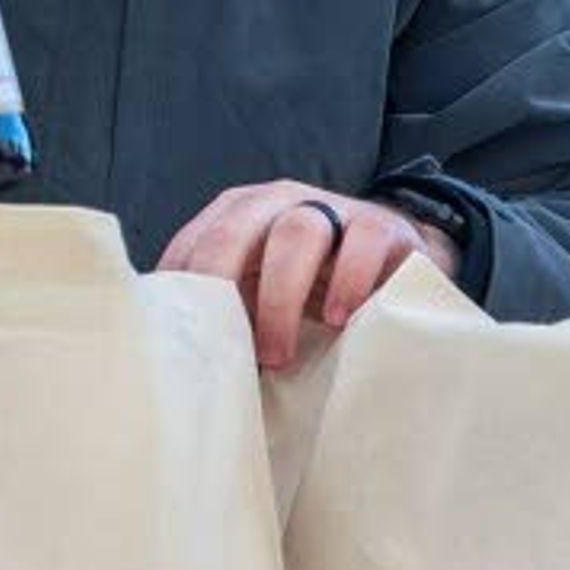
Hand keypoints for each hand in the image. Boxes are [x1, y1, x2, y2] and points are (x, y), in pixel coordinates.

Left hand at [158, 182, 460, 370]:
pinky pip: (362, 241)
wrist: (393, 272)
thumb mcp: (261, 296)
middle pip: (235, 230)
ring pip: (297, 233)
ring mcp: (332, 209)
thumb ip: (227, 313)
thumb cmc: (313, 291)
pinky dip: (347, 281)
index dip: (181, 290)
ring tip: (279, 354)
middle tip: (222, 347)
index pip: (194, 242)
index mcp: (237, 216)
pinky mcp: (381, 226)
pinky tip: (339, 320)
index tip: (176, 341)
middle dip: (221, 287)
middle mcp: (278, 203)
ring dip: (280, 297)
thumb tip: (180, 367)